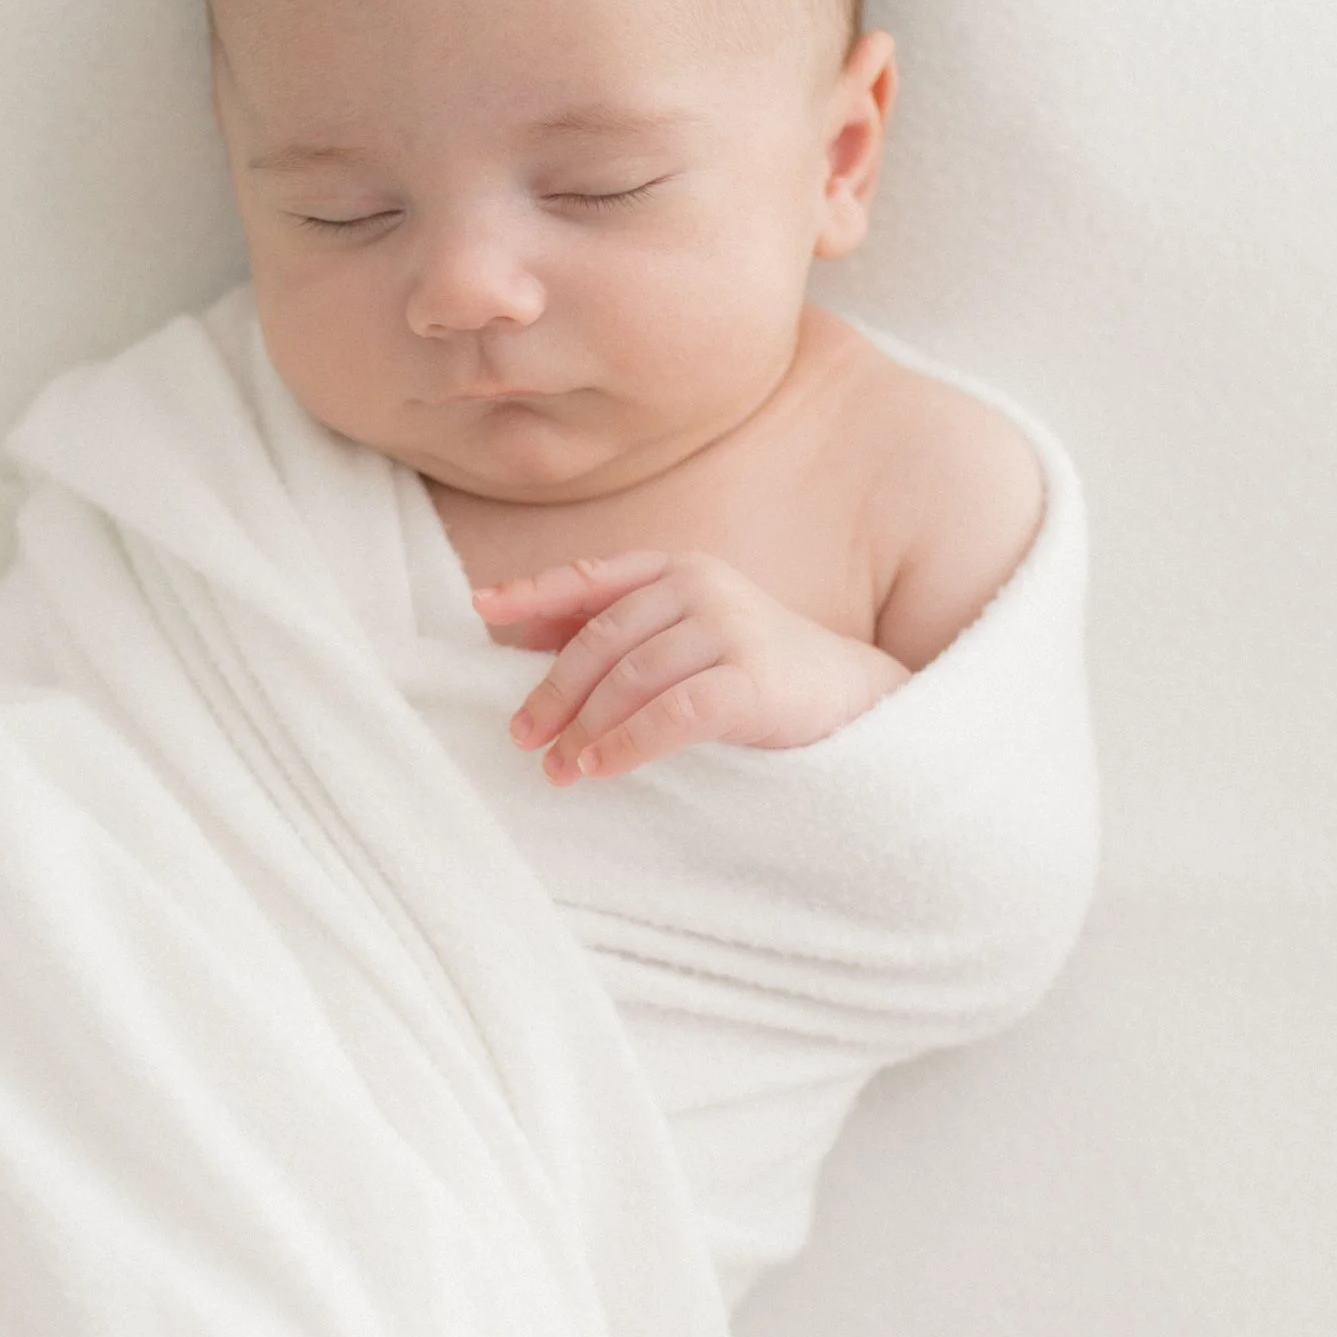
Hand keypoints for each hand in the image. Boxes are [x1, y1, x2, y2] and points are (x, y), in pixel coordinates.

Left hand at [468, 549, 908, 776]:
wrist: (854, 698)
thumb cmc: (755, 670)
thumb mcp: (685, 635)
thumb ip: (617, 630)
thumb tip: (522, 636)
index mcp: (678, 569)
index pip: (592, 579)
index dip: (534, 593)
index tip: (482, 608)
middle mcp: (701, 586)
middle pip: (601, 637)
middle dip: (553, 689)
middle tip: (520, 735)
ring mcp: (730, 628)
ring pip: (630, 676)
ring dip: (584, 727)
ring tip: (556, 768)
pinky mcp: (753, 679)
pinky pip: (671, 713)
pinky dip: (627, 743)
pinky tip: (600, 768)